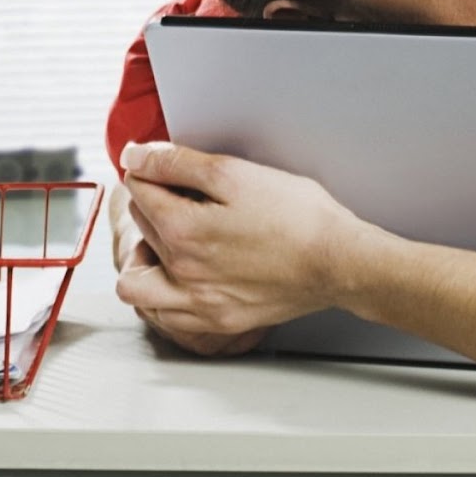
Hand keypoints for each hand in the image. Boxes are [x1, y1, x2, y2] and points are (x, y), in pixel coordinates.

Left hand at [113, 142, 367, 337]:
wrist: (339, 261)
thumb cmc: (301, 217)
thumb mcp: (238, 173)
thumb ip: (179, 163)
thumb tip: (136, 157)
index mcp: (181, 228)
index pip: (138, 188)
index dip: (150, 168)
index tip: (168, 167)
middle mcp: (181, 270)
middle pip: (138, 227)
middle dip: (151, 204)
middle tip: (179, 195)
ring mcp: (197, 301)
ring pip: (135, 283)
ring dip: (141, 259)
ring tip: (165, 244)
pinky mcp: (217, 320)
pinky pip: (165, 316)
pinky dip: (162, 296)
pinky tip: (182, 279)